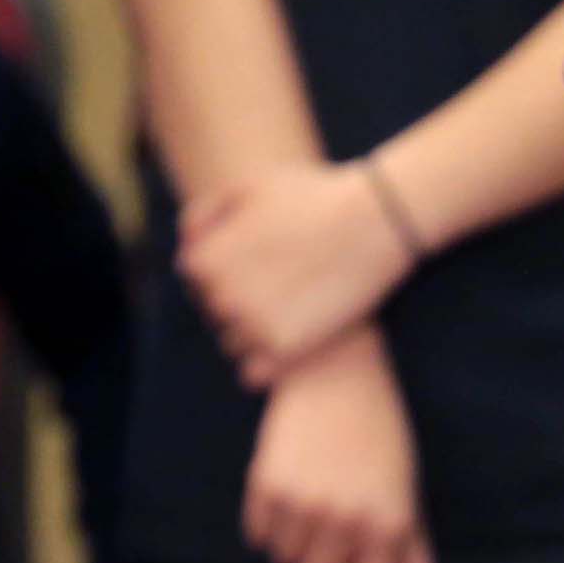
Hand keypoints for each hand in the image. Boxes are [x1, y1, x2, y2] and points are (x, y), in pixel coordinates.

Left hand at [179, 159, 414, 388]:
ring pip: (233, 344)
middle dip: (243, 302)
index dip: (232, 271)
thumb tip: (187, 248)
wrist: (376, 219)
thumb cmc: (314, 196)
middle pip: (217, 314)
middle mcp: (220, 295)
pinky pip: (253, 374)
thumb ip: (205, 216)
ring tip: (296, 309)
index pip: (198, 281)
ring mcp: (251, 325)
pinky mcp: (284, 349)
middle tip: (288, 284)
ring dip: (256, 333)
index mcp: (204, 259)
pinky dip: (268, 365)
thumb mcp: (249, 188)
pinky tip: (296, 341)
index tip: (266, 261)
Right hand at [243, 330, 431, 562]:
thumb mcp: (409, 504)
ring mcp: (303, 506)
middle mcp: (345, 522)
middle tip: (332, 535)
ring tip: (315, 505)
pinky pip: (258, 538)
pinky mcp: (265, 488)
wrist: (339, 380)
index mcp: (388, 529)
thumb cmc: (383, 448)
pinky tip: (291, 490)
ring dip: (296, 547)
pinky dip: (271, 525)